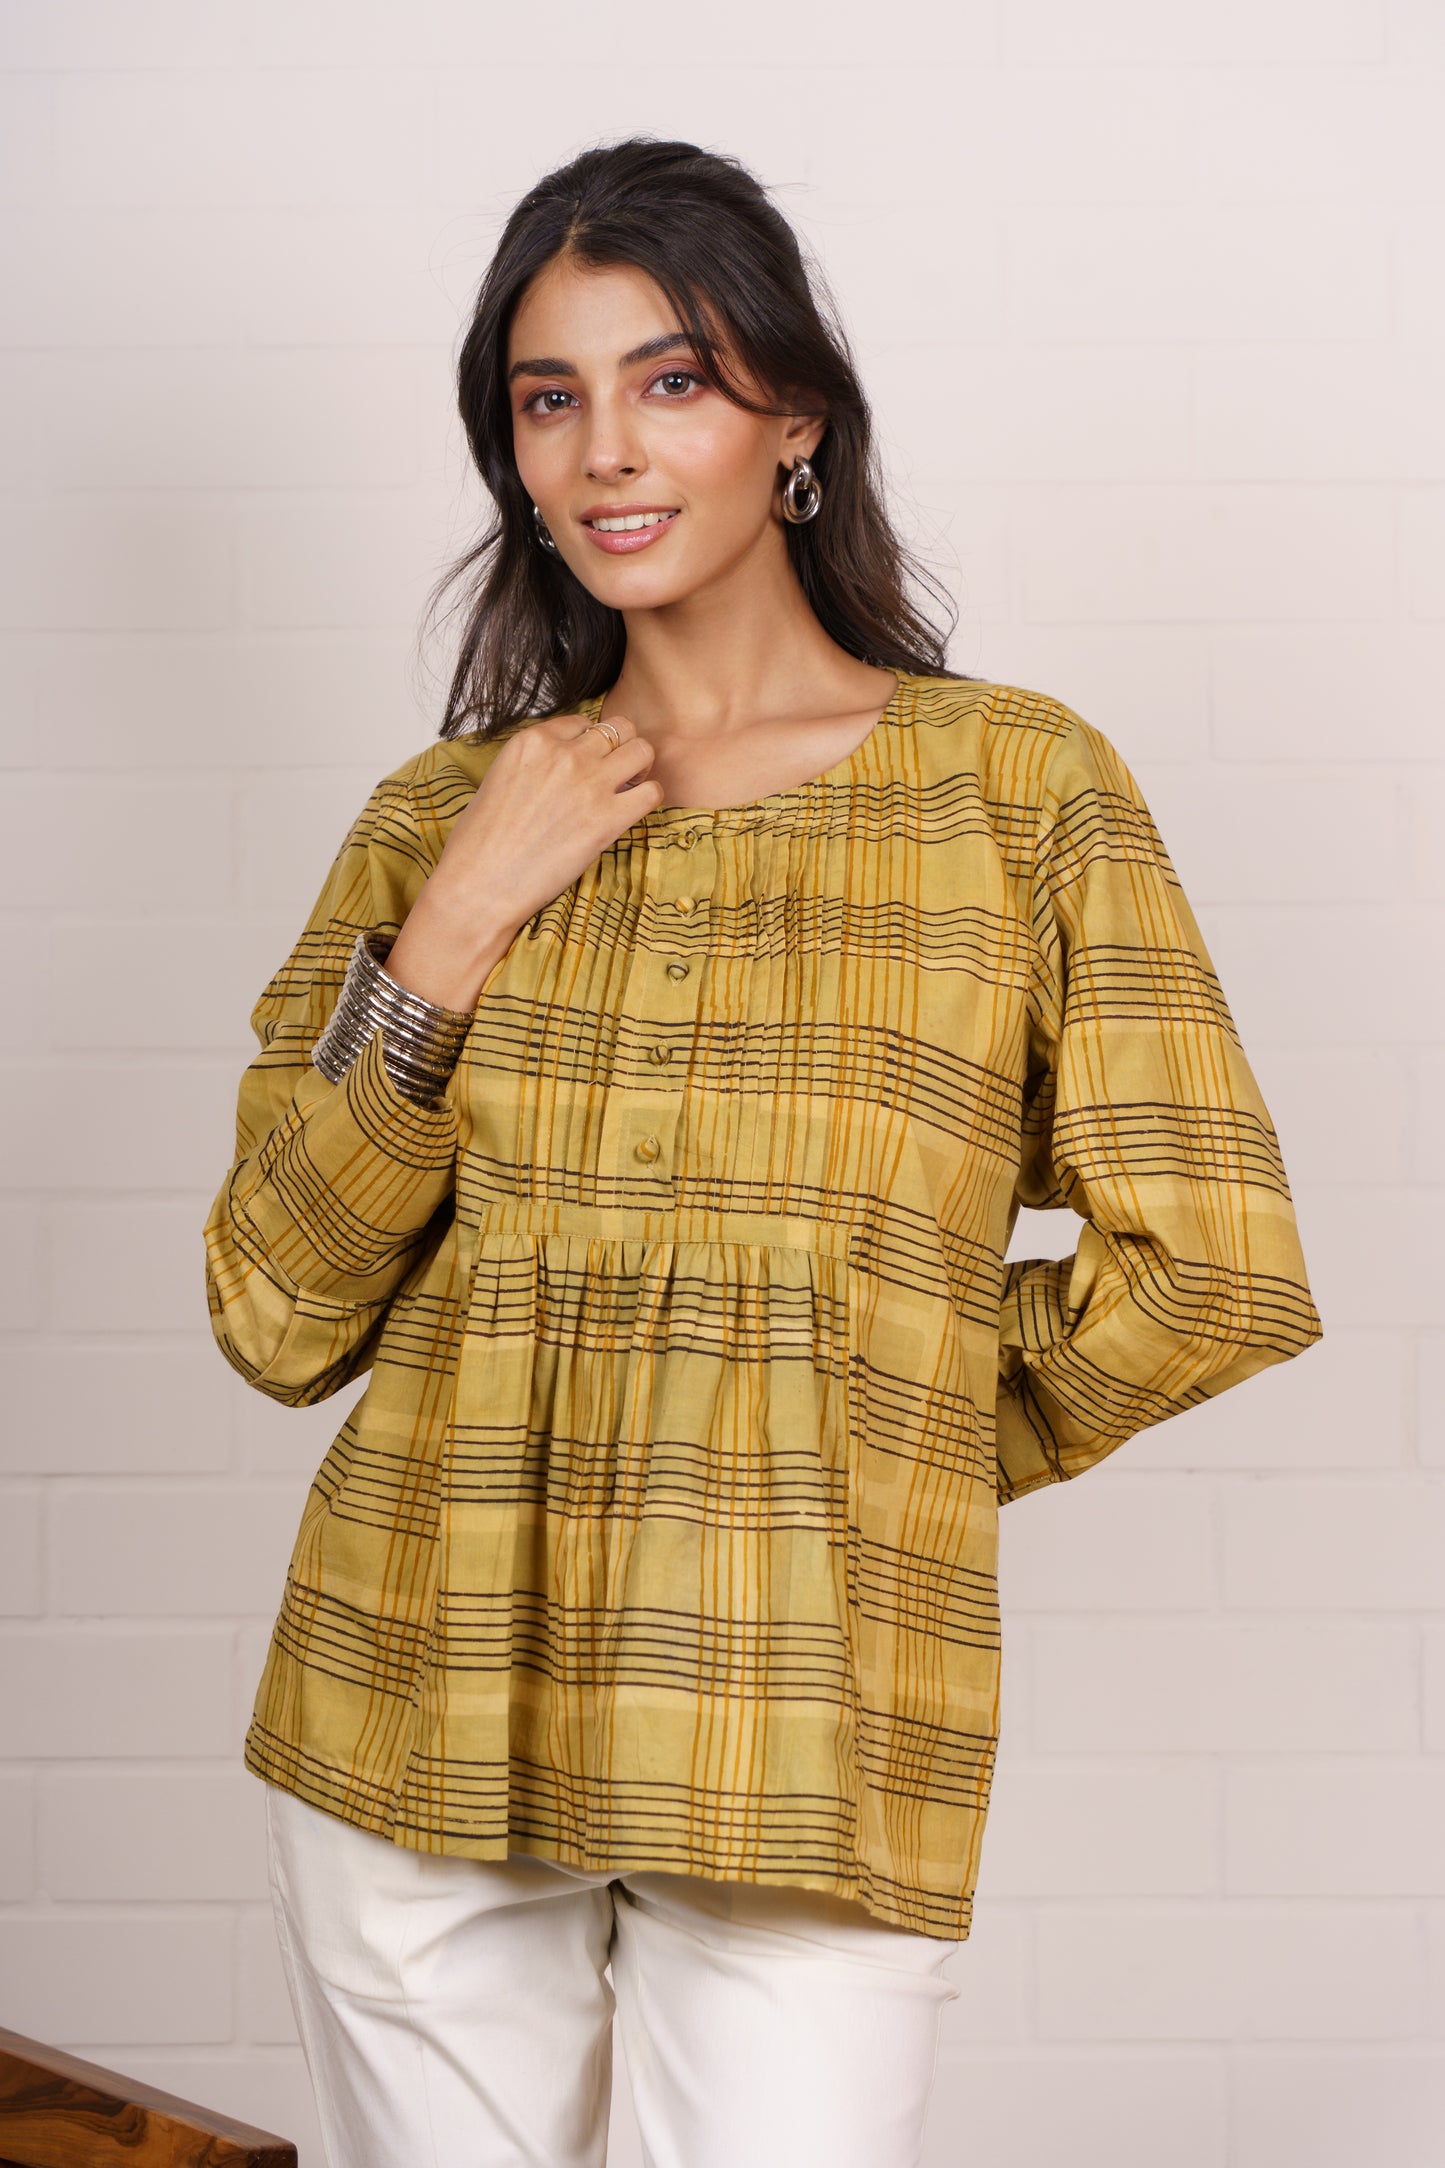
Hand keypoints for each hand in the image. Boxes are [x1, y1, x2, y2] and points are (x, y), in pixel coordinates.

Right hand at [384, 709, 664, 1010]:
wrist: (481, 884)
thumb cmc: (480, 843)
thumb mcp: (498, 779)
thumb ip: (534, 764)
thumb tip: (556, 770)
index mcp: (532, 740)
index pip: (581, 722)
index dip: (589, 743)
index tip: (586, 765)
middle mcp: (564, 754)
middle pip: (618, 728)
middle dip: (621, 748)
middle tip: (616, 773)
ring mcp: (589, 783)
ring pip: (642, 750)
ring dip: (641, 767)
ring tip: (629, 788)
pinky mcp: (608, 818)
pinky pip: (652, 791)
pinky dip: (649, 798)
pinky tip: (632, 812)